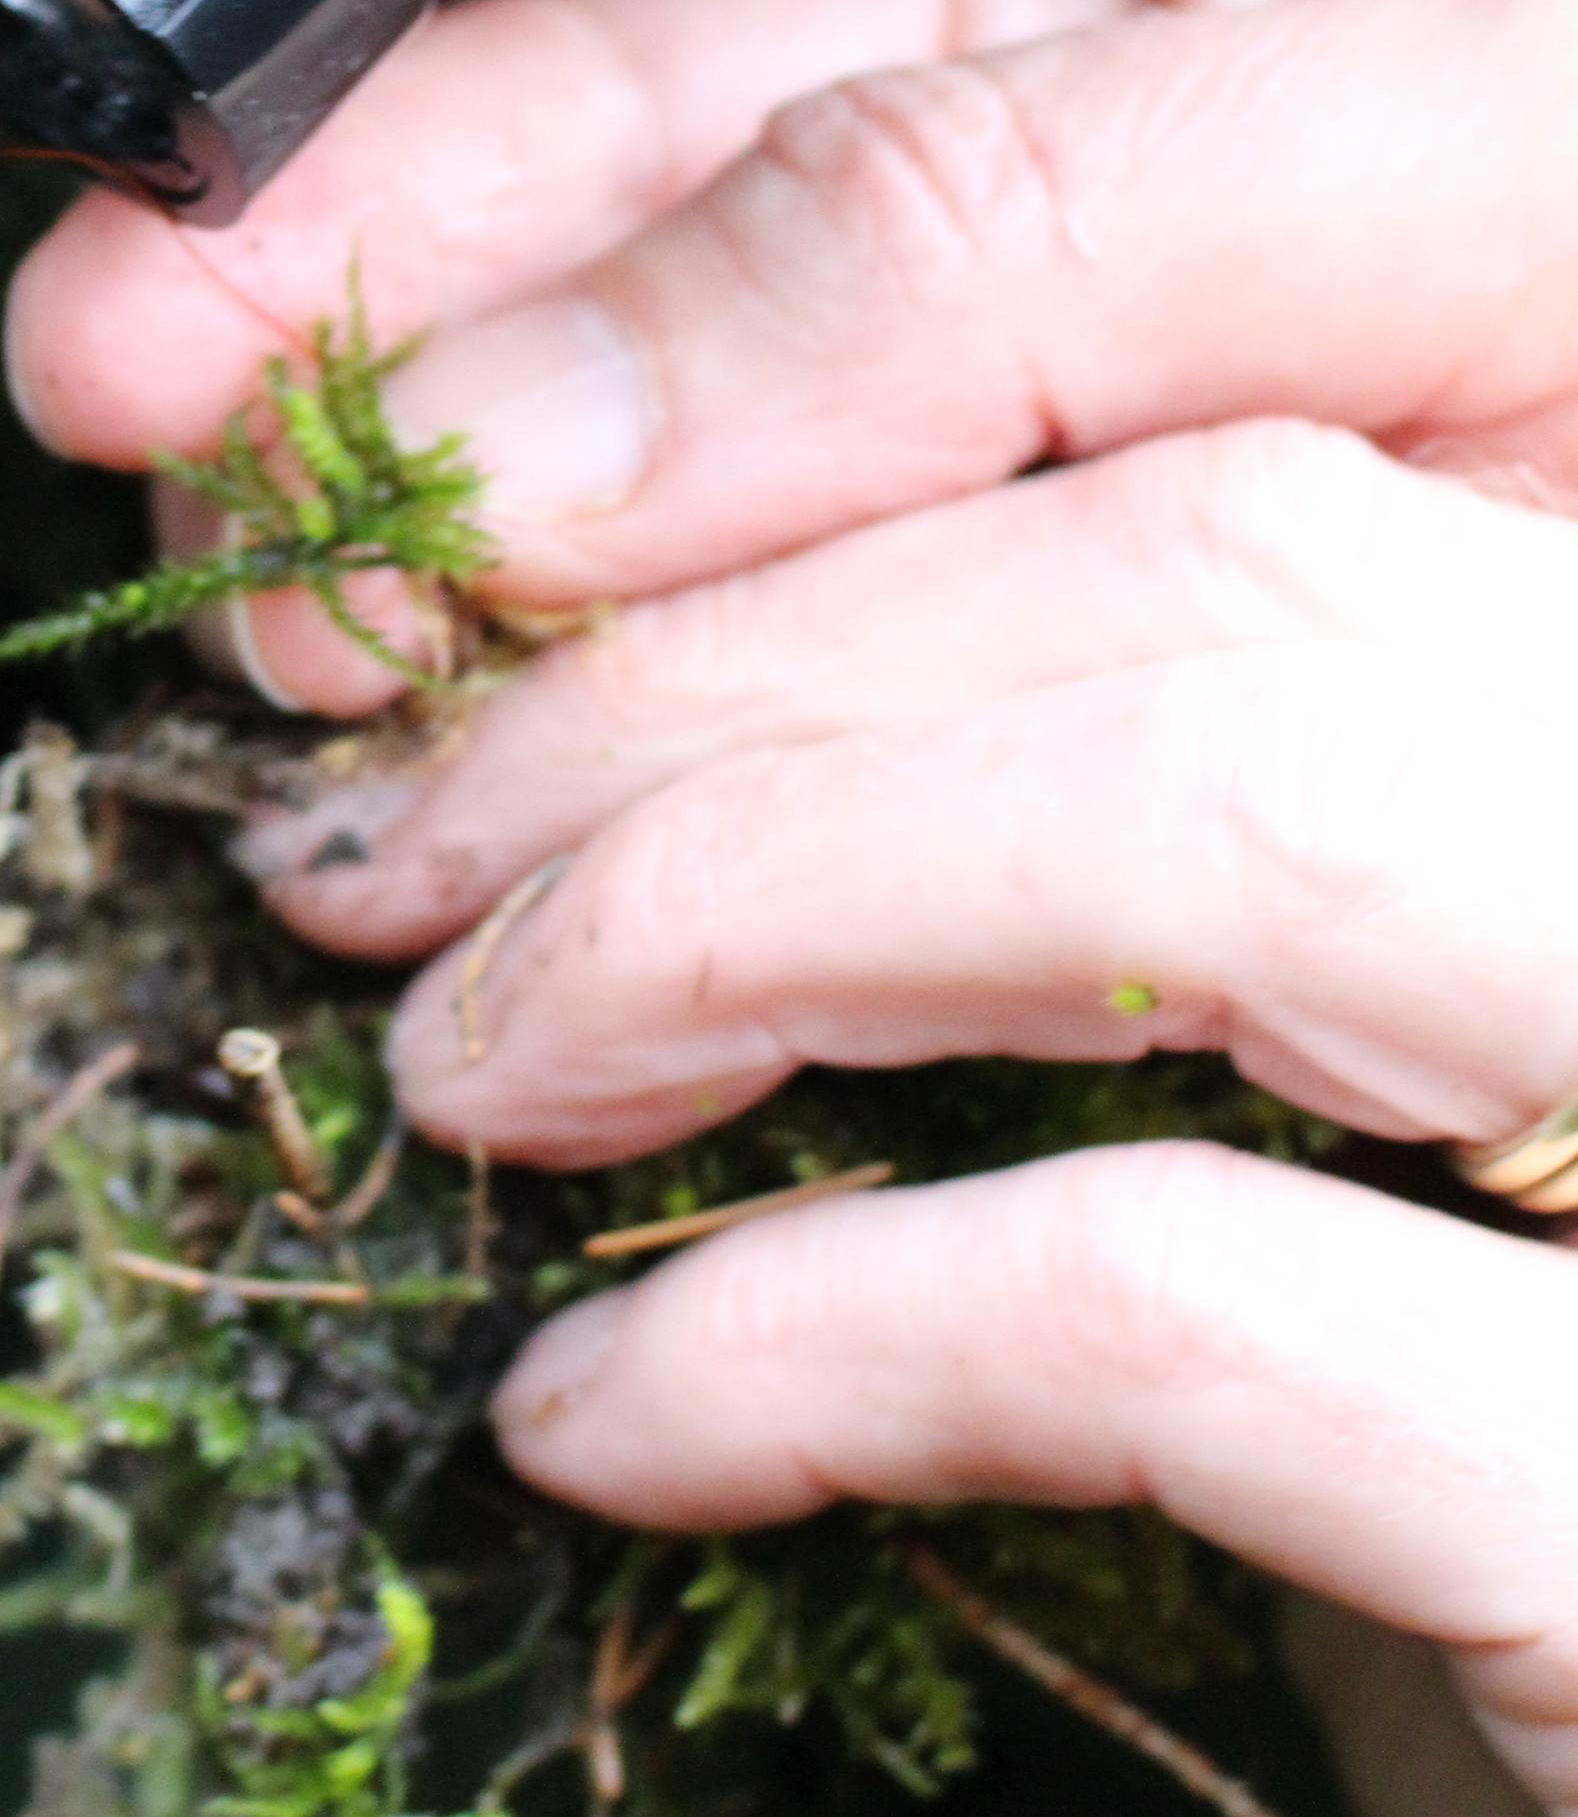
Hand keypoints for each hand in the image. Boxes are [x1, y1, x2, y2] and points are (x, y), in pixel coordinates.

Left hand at [13, 0, 1577, 1816]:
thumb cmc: (1525, 1449)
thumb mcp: (1364, 1076)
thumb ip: (1115, 831)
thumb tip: (606, 736)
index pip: (1232, 366)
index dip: (765, 387)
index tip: (412, 525)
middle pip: (1198, 541)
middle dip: (676, 658)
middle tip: (356, 822)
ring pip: (1224, 789)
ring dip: (719, 894)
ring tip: (442, 1060)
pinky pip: (1186, 1298)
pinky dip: (822, 1327)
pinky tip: (605, 1416)